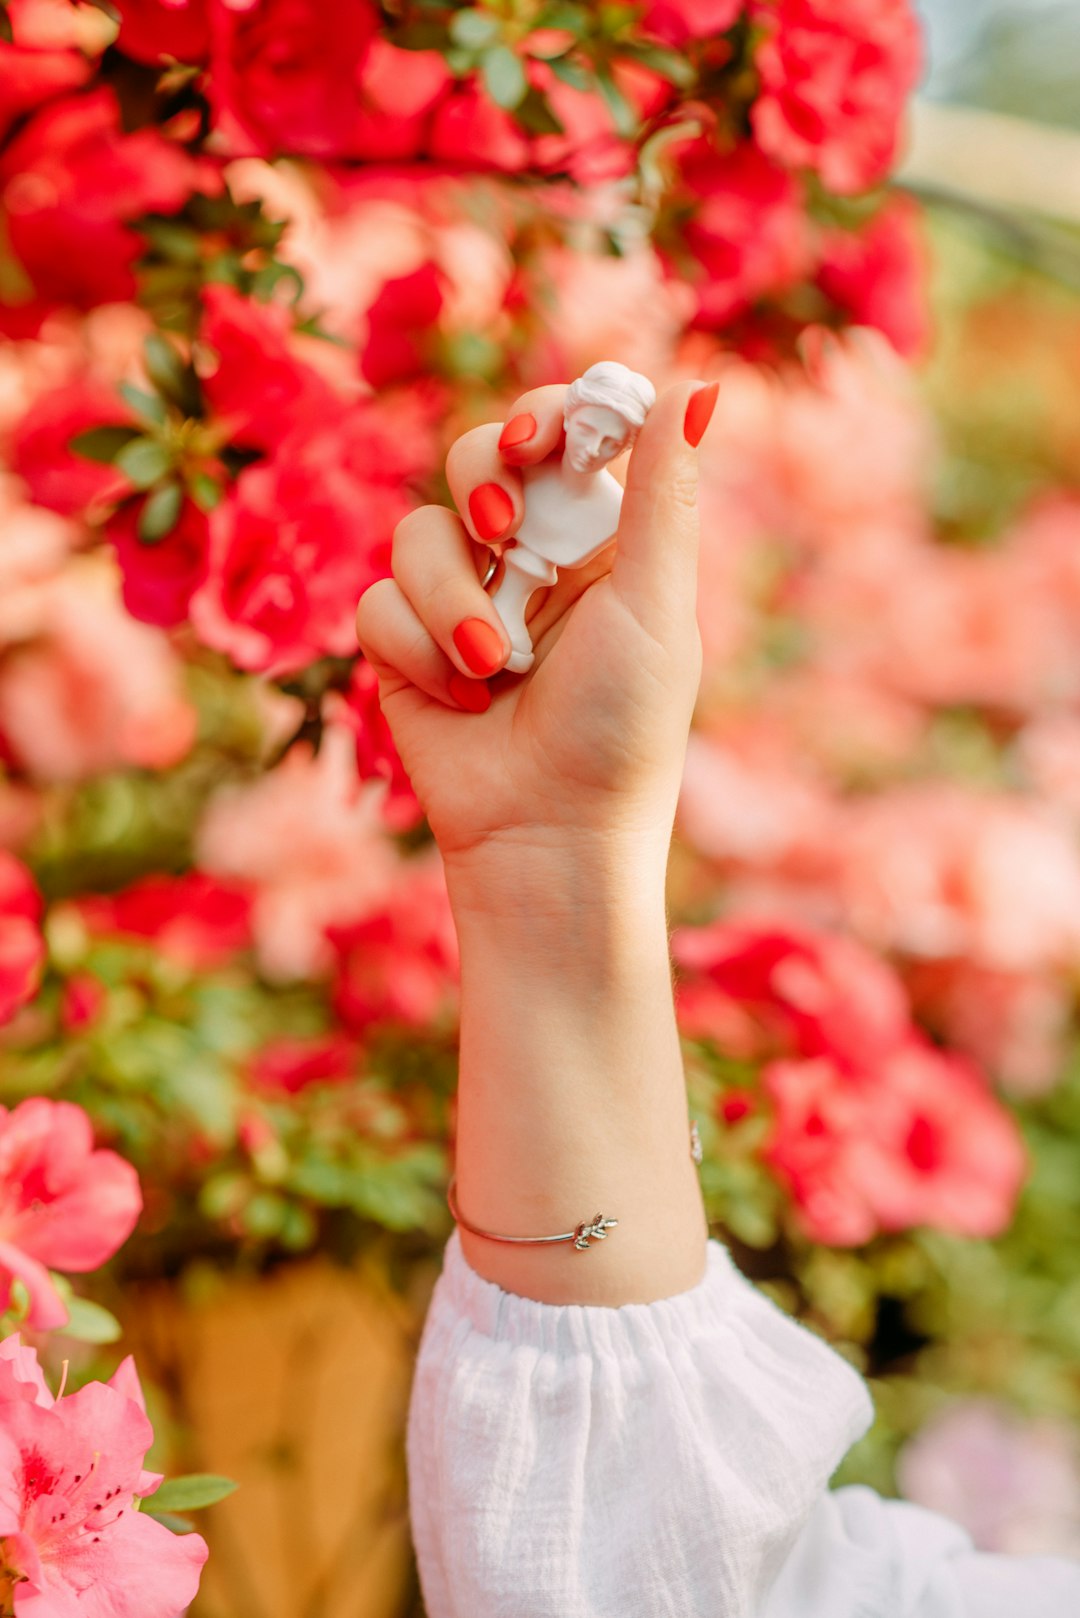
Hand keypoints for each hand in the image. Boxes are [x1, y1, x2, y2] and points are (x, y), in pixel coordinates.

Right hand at [353, 379, 715, 881]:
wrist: (550, 835)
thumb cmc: (621, 727)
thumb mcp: (652, 606)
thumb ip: (662, 496)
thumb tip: (699, 382)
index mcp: (601, 538)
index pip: (565, 433)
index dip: (545, 415)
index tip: (537, 442)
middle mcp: (530, 558)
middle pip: (479, 456)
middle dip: (483, 484)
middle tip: (504, 533)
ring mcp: (464, 599)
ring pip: (419, 534)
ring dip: (455, 602)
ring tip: (495, 668)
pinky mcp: (407, 647)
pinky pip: (381, 604)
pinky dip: (420, 652)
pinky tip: (464, 701)